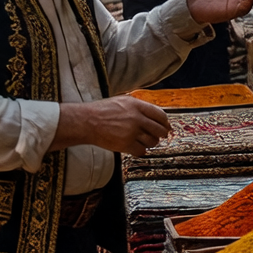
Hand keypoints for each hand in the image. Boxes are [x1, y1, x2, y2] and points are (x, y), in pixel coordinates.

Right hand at [53, 96, 172, 154]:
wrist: (86, 121)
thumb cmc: (101, 111)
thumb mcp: (121, 101)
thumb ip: (138, 107)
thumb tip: (154, 115)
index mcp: (136, 105)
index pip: (160, 115)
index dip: (165, 122)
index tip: (166, 126)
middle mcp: (136, 118)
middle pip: (159, 130)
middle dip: (161, 134)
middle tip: (158, 136)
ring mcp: (131, 132)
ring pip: (152, 142)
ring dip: (150, 143)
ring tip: (143, 141)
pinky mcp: (126, 144)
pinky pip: (142, 151)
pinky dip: (140, 150)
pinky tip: (135, 147)